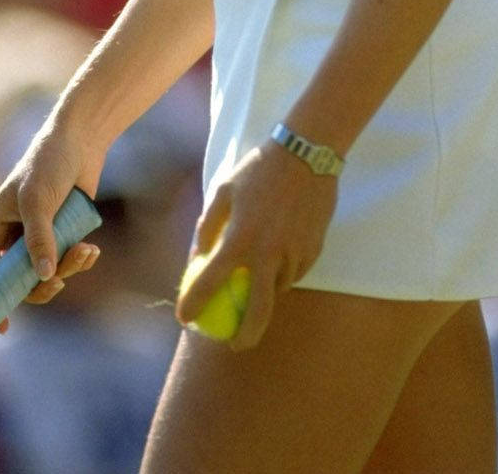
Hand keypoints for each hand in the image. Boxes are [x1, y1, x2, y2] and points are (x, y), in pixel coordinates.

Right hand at [0, 124, 104, 331]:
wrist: (82, 140)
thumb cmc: (50, 162)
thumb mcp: (38, 200)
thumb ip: (39, 238)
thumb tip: (43, 277)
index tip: (3, 327)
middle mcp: (12, 235)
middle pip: (20, 280)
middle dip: (42, 285)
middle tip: (62, 283)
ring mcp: (38, 235)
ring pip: (47, 273)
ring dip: (67, 269)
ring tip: (87, 252)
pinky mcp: (62, 232)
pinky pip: (66, 260)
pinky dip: (79, 260)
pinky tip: (92, 249)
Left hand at [175, 139, 337, 350]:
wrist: (308, 153)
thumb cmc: (260, 169)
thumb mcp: (224, 190)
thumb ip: (209, 226)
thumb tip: (199, 257)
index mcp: (240, 238)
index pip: (210, 282)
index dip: (193, 303)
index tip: (185, 318)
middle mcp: (268, 253)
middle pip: (257, 312)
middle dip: (245, 336)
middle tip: (236, 344)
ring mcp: (294, 254)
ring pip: (278, 290)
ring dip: (265, 294)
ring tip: (257, 284)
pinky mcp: (313, 250)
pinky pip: (295, 273)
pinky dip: (284, 273)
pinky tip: (278, 259)